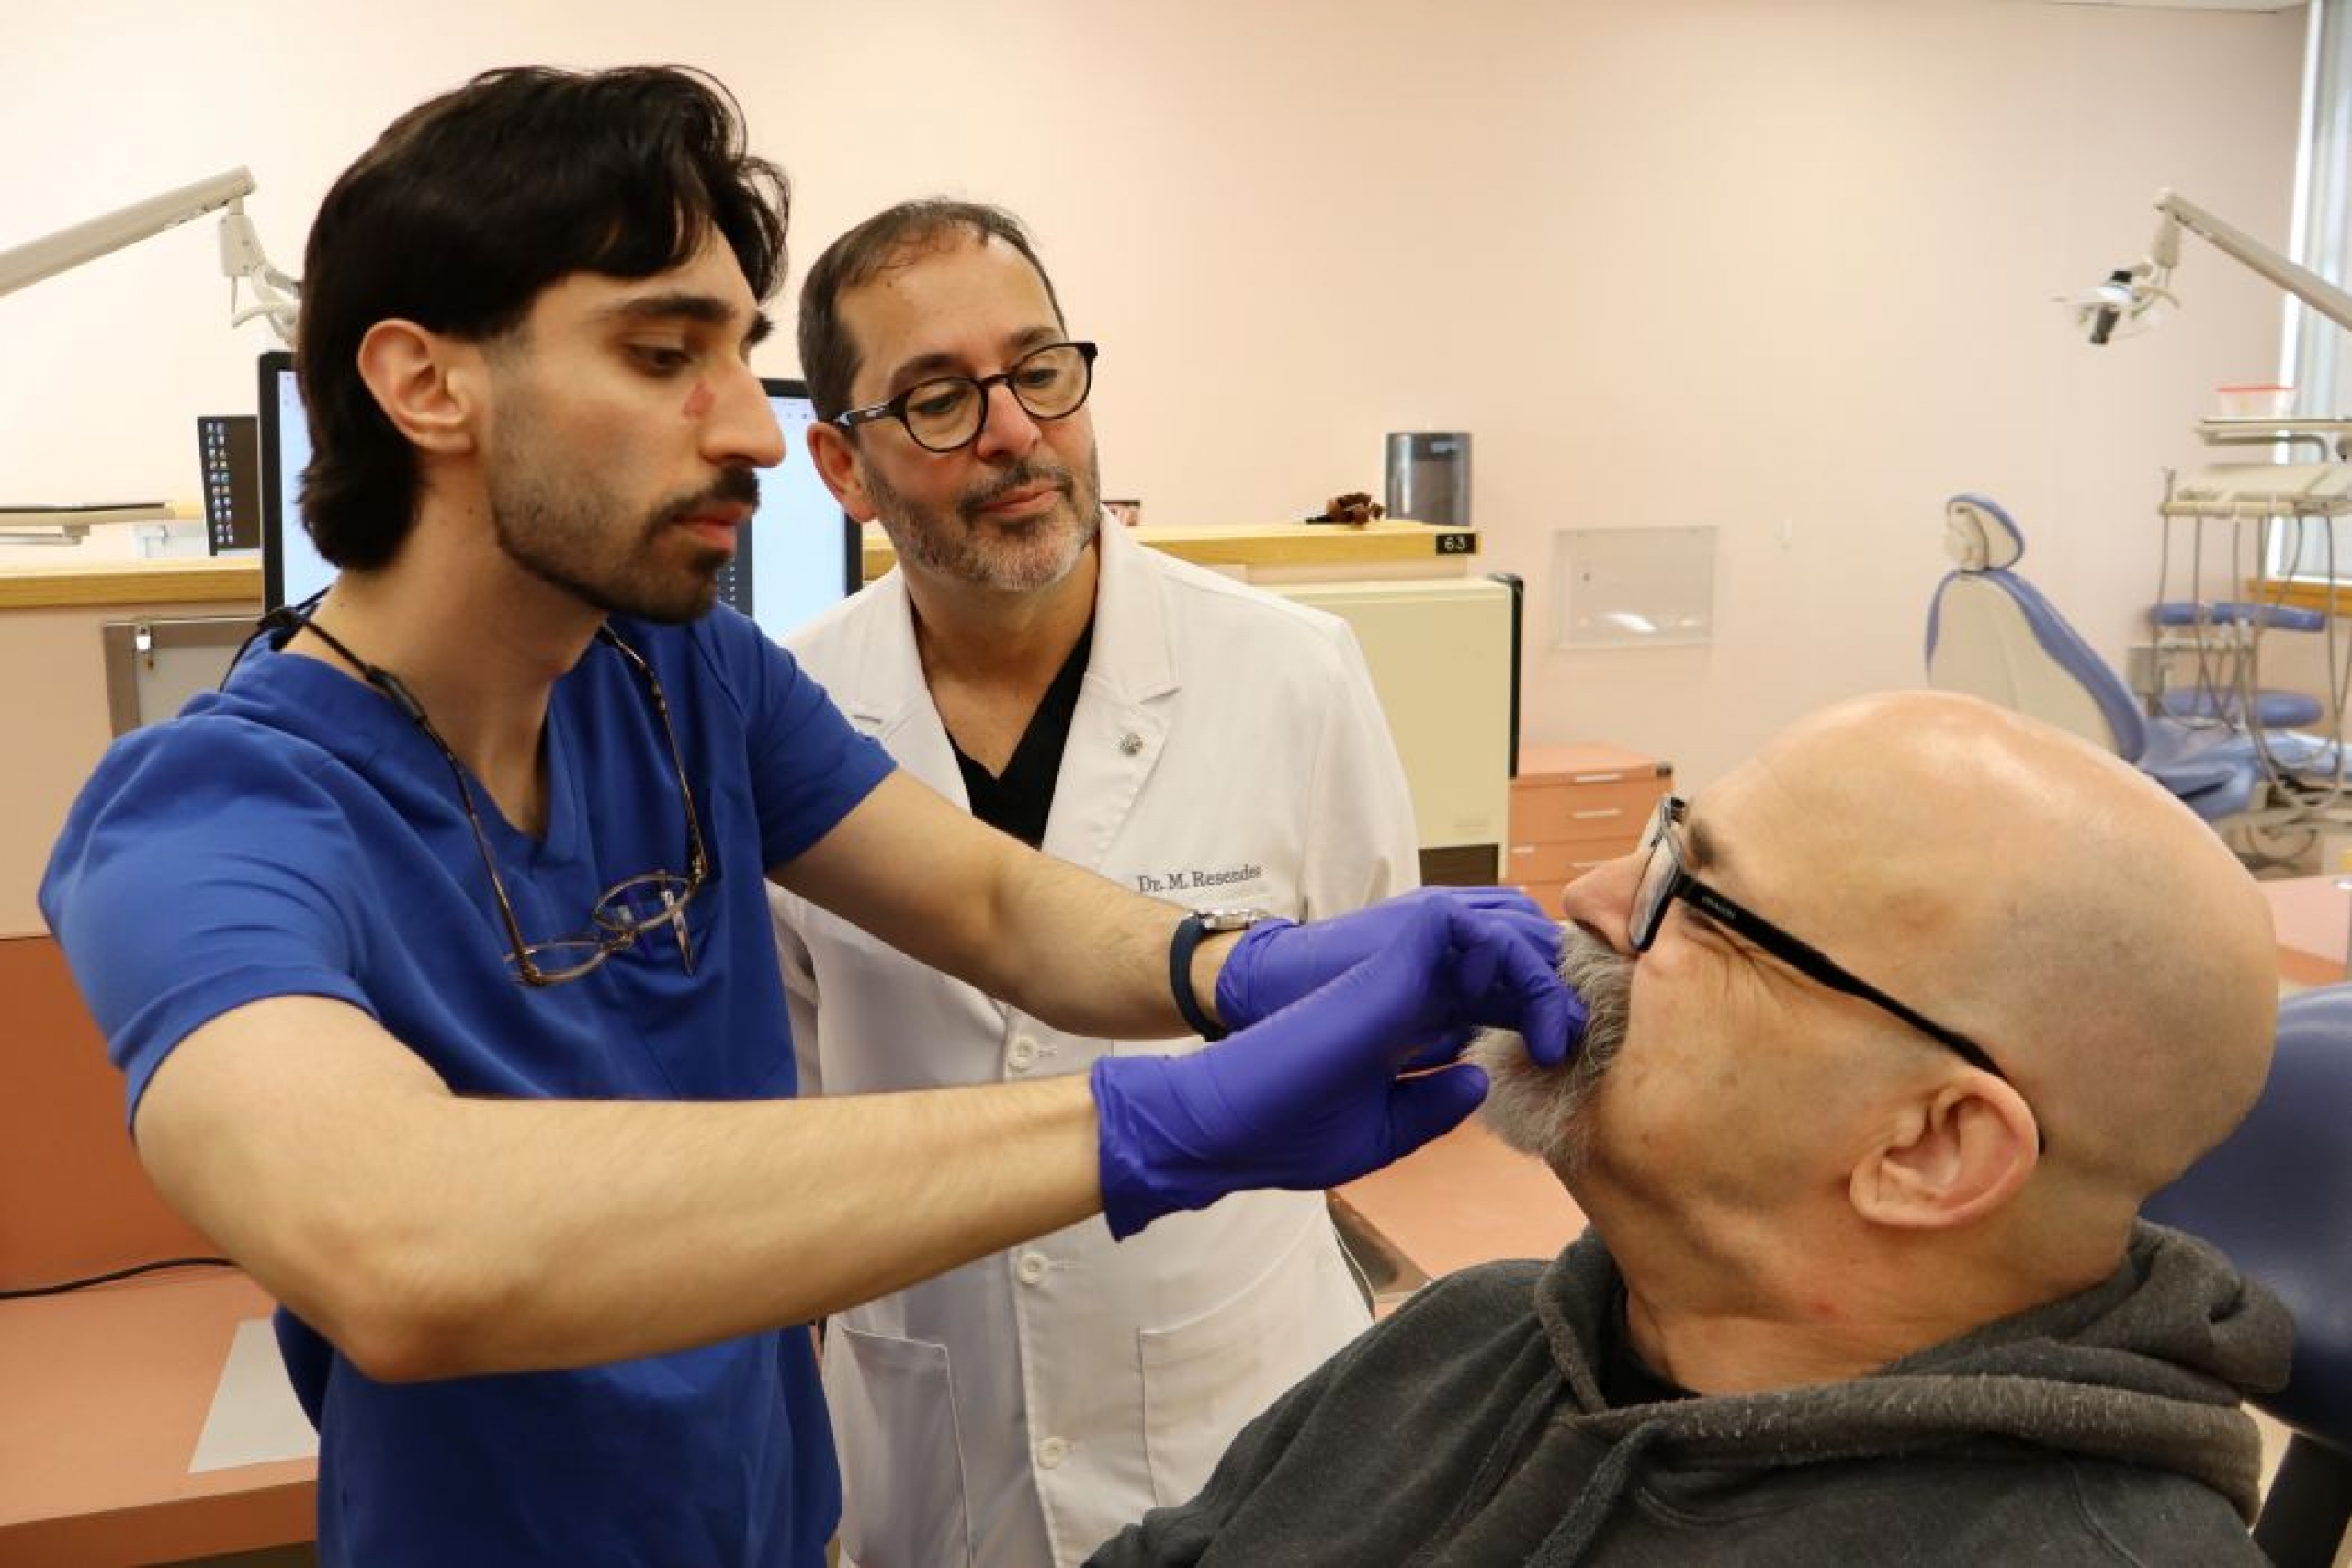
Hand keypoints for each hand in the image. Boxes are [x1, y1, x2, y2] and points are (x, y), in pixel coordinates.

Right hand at [1093, 893, 1584, 1236]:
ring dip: (1545, 977)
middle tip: (1572, 1044)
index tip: (1556, 1068)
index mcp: (1408, 1024)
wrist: (1233, 1115)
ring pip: (1505, 938)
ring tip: (1561, 1034)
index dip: (1532, 1023)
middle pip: (1508, 966)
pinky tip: (1539, 1013)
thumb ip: (1433, 1104)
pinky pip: (1485, 929)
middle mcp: (1414, 986)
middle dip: (1552, 995)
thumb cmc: (1289, 1128)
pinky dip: (1521, 959)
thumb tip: (1481, 1077)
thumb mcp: (1383, 1128)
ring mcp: (1409, 963)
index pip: (1489, 1004)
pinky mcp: (1403, 946)